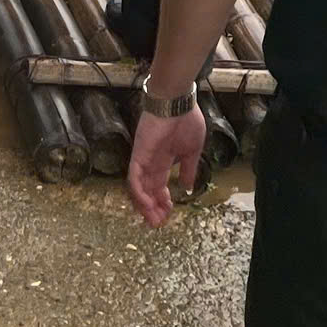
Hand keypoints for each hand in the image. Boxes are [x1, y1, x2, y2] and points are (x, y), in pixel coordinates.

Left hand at [127, 101, 207, 227]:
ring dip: (145, 205)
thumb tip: (188, 188)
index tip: (169, 213)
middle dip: (153, 208)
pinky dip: (139, 193)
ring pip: (139, 188)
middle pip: (148, 190)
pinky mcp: (138, 155)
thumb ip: (188, 169)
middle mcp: (152, 162)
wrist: (177, 103)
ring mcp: (143, 159)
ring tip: (154, 220)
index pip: (159, 185)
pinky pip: (134, 178)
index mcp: (165, 160)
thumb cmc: (187, 121)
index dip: (163, 200)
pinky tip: (147, 205)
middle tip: (159, 223)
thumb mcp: (192, 151)